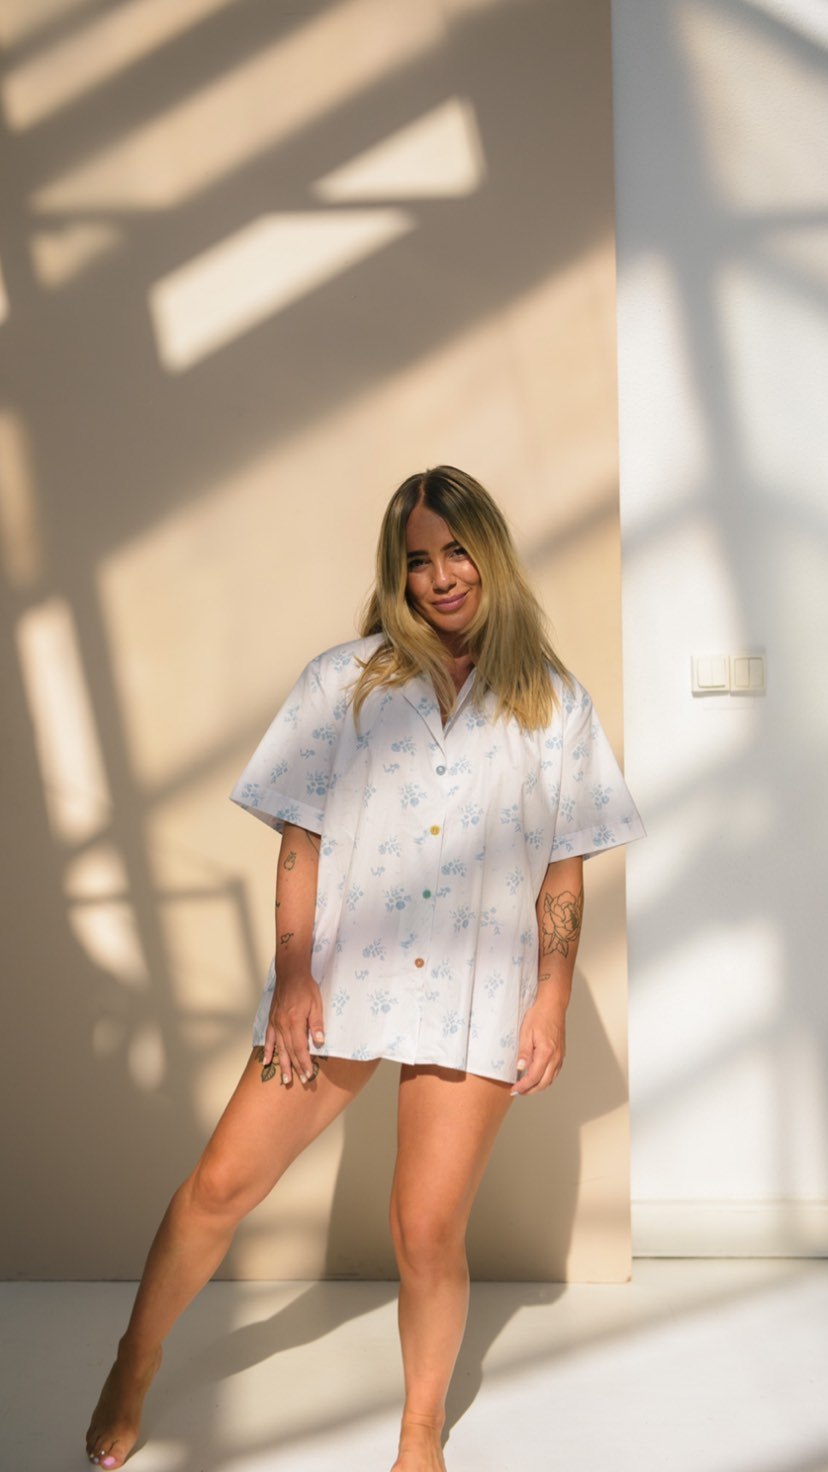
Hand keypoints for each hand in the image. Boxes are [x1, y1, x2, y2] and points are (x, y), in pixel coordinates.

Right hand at [263, 971, 324, 1086]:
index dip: (304, 1062)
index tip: (309, 1074)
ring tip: (285, 1079)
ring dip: (282, 1064)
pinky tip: (267, 1061)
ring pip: (279, 1048)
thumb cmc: (306, 988)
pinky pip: (268, 1039)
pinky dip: (268, 1051)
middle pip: (289, 1051)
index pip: (300, 1048)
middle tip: (300, 1082)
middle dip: (295, 1068)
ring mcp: (275, 1023)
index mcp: (295, 1021)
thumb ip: (317, 1023)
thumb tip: (319, 1041)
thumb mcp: (317, 1004)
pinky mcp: (272, 1020)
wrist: (290, 974)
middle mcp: (282, 1025)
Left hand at [511, 1000, 565, 1096]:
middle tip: (518, 1091)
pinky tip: (538, 1077)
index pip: (534, 1077)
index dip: (523, 1086)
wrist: (552, 1005)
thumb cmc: (539, 1015)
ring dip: (539, 1086)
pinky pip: (555, 1072)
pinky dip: (546, 1079)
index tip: (514, 1089)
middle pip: (544, 1083)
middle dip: (531, 1090)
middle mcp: (556, 1057)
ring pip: (551, 1079)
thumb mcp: (526, 1032)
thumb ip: (524, 1052)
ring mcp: (560, 1056)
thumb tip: (520, 1068)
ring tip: (526, 1087)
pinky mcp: (561, 1053)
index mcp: (546, 1053)